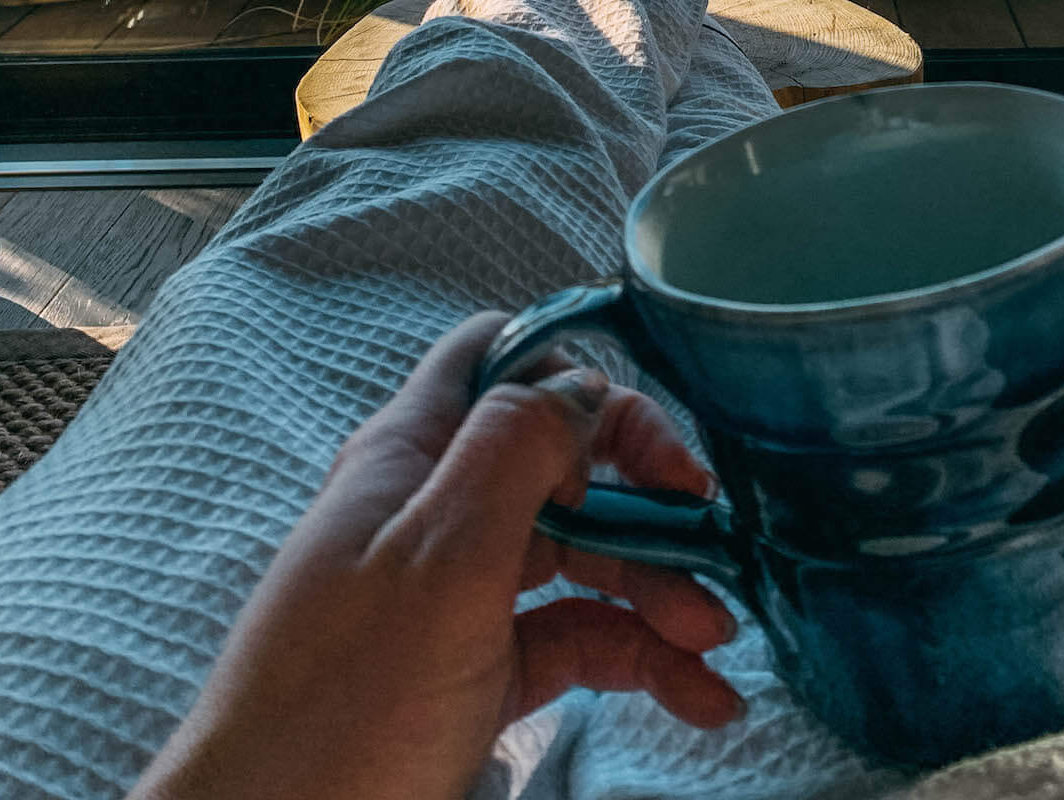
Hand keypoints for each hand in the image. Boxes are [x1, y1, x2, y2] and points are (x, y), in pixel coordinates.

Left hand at [129, 311, 743, 799]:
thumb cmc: (345, 701)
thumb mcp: (441, 559)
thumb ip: (515, 451)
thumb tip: (584, 385)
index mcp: (411, 455)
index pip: (502, 362)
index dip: (584, 382)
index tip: (657, 452)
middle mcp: (435, 512)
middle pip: (561, 467)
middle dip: (647, 503)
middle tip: (717, 550)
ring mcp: (455, 596)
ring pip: (577, 559)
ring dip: (656, 590)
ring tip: (716, 646)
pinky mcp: (473, 674)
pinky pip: (569, 640)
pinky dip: (634, 659)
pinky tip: (695, 694)